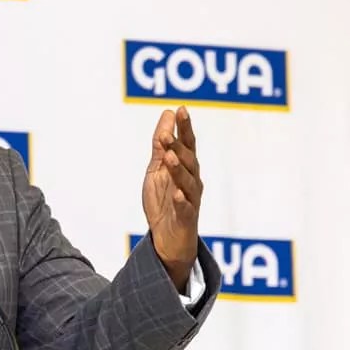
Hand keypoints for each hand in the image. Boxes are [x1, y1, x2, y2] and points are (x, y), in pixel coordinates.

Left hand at [142, 106, 201, 290]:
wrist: (167, 239)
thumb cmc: (164, 202)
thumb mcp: (157, 171)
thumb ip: (161, 146)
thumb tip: (166, 114)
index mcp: (185, 169)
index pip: (187, 145)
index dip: (184, 128)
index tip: (180, 110)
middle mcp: (192, 182)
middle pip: (189, 161)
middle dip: (179, 147)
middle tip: (167, 135)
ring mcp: (190, 200)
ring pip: (187, 182)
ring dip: (179, 169)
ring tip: (169, 157)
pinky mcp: (186, 219)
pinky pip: (185, 209)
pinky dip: (182, 201)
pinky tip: (178, 194)